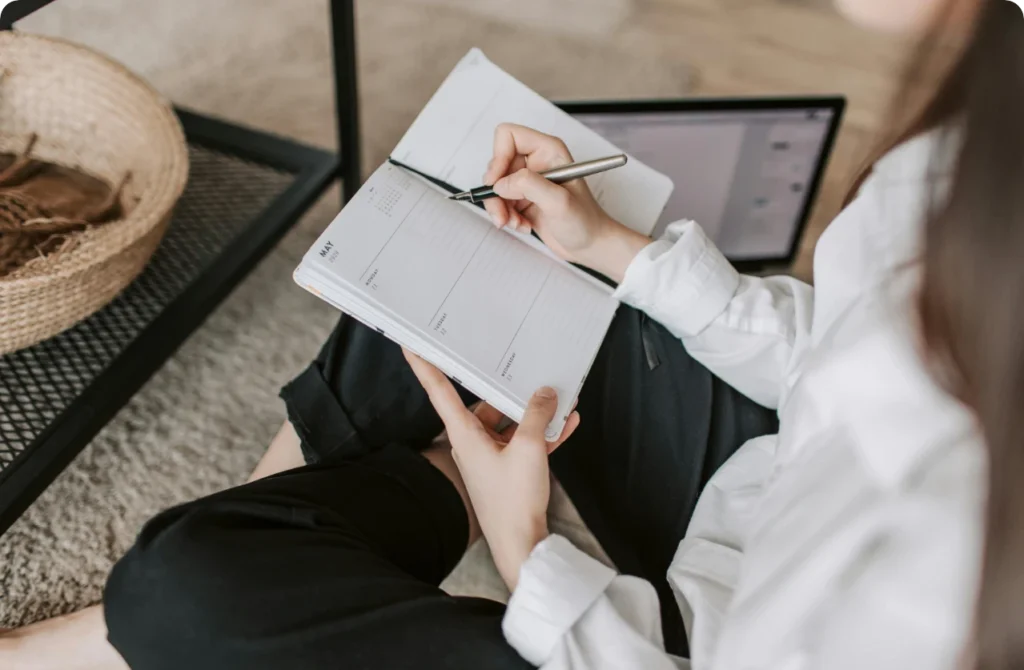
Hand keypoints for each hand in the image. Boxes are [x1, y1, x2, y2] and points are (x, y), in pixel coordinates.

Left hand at [403, 349, 579, 590]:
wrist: (521, 545)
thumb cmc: (514, 502)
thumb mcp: (530, 449)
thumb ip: (537, 415)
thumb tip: (545, 393)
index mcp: (464, 435)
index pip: (439, 390)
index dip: (424, 365)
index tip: (411, 343)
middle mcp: (471, 443)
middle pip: (486, 405)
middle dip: (510, 392)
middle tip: (526, 370)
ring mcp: (489, 458)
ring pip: (509, 424)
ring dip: (534, 414)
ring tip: (559, 398)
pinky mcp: (506, 470)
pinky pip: (523, 443)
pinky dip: (542, 433)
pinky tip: (567, 423)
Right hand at [482, 123, 650, 281]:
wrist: (591, 245)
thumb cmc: (585, 221)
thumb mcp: (559, 202)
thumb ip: (529, 185)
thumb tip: (501, 183)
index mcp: (548, 150)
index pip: (508, 136)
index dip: (498, 157)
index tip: (496, 182)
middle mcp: (537, 161)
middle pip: (497, 164)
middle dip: (496, 191)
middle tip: (503, 213)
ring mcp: (529, 180)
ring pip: (496, 186)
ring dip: (500, 208)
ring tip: (515, 223)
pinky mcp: (524, 198)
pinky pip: (500, 202)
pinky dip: (506, 216)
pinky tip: (522, 225)